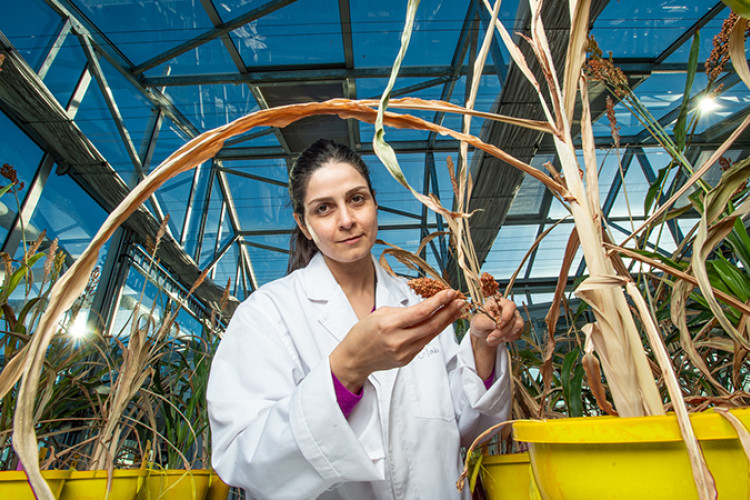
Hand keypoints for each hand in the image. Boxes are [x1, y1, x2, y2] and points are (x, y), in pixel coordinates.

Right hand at [330, 289, 463, 391]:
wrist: (354, 358)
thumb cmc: (363, 333)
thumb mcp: (379, 314)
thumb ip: (403, 311)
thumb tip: (426, 307)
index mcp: (389, 325)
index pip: (421, 312)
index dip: (439, 302)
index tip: (450, 292)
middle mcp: (398, 340)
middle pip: (431, 324)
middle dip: (449, 311)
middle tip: (461, 300)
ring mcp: (404, 352)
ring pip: (431, 335)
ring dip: (446, 321)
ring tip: (457, 310)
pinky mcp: (407, 359)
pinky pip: (424, 342)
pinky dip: (434, 331)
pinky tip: (442, 322)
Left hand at [470, 295, 523, 347]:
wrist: (483, 336)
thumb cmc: (480, 325)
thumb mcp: (478, 323)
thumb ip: (487, 322)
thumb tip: (496, 324)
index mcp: (498, 303)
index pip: (509, 305)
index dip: (506, 315)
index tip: (499, 325)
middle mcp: (509, 308)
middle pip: (513, 316)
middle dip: (503, 330)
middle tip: (491, 337)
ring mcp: (515, 317)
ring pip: (518, 324)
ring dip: (505, 334)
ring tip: (493, 338)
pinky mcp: (518, 327)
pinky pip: (518, 332)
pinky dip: (509, 337)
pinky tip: (501, 337)